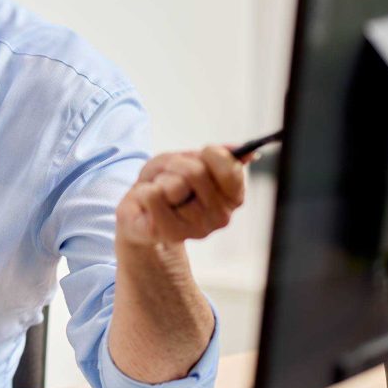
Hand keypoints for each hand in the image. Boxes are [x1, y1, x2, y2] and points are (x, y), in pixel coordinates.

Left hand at [116, 145, 247, 248]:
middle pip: (196, 172)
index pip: (230, 169)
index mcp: (233, 198)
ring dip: (159, 181)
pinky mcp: (170, 234)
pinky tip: (148, 203)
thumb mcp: (190, 160)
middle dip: (176, 165)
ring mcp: (197, 229)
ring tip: (160, 192)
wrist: (140, 210)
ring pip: (173, 186)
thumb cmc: (168, 181)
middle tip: (170, 175)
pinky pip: (153, 196)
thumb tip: (248, 154)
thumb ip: (217, 156)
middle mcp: (221, 217)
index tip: (201, 153)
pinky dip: (144, 191)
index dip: (210, 154)